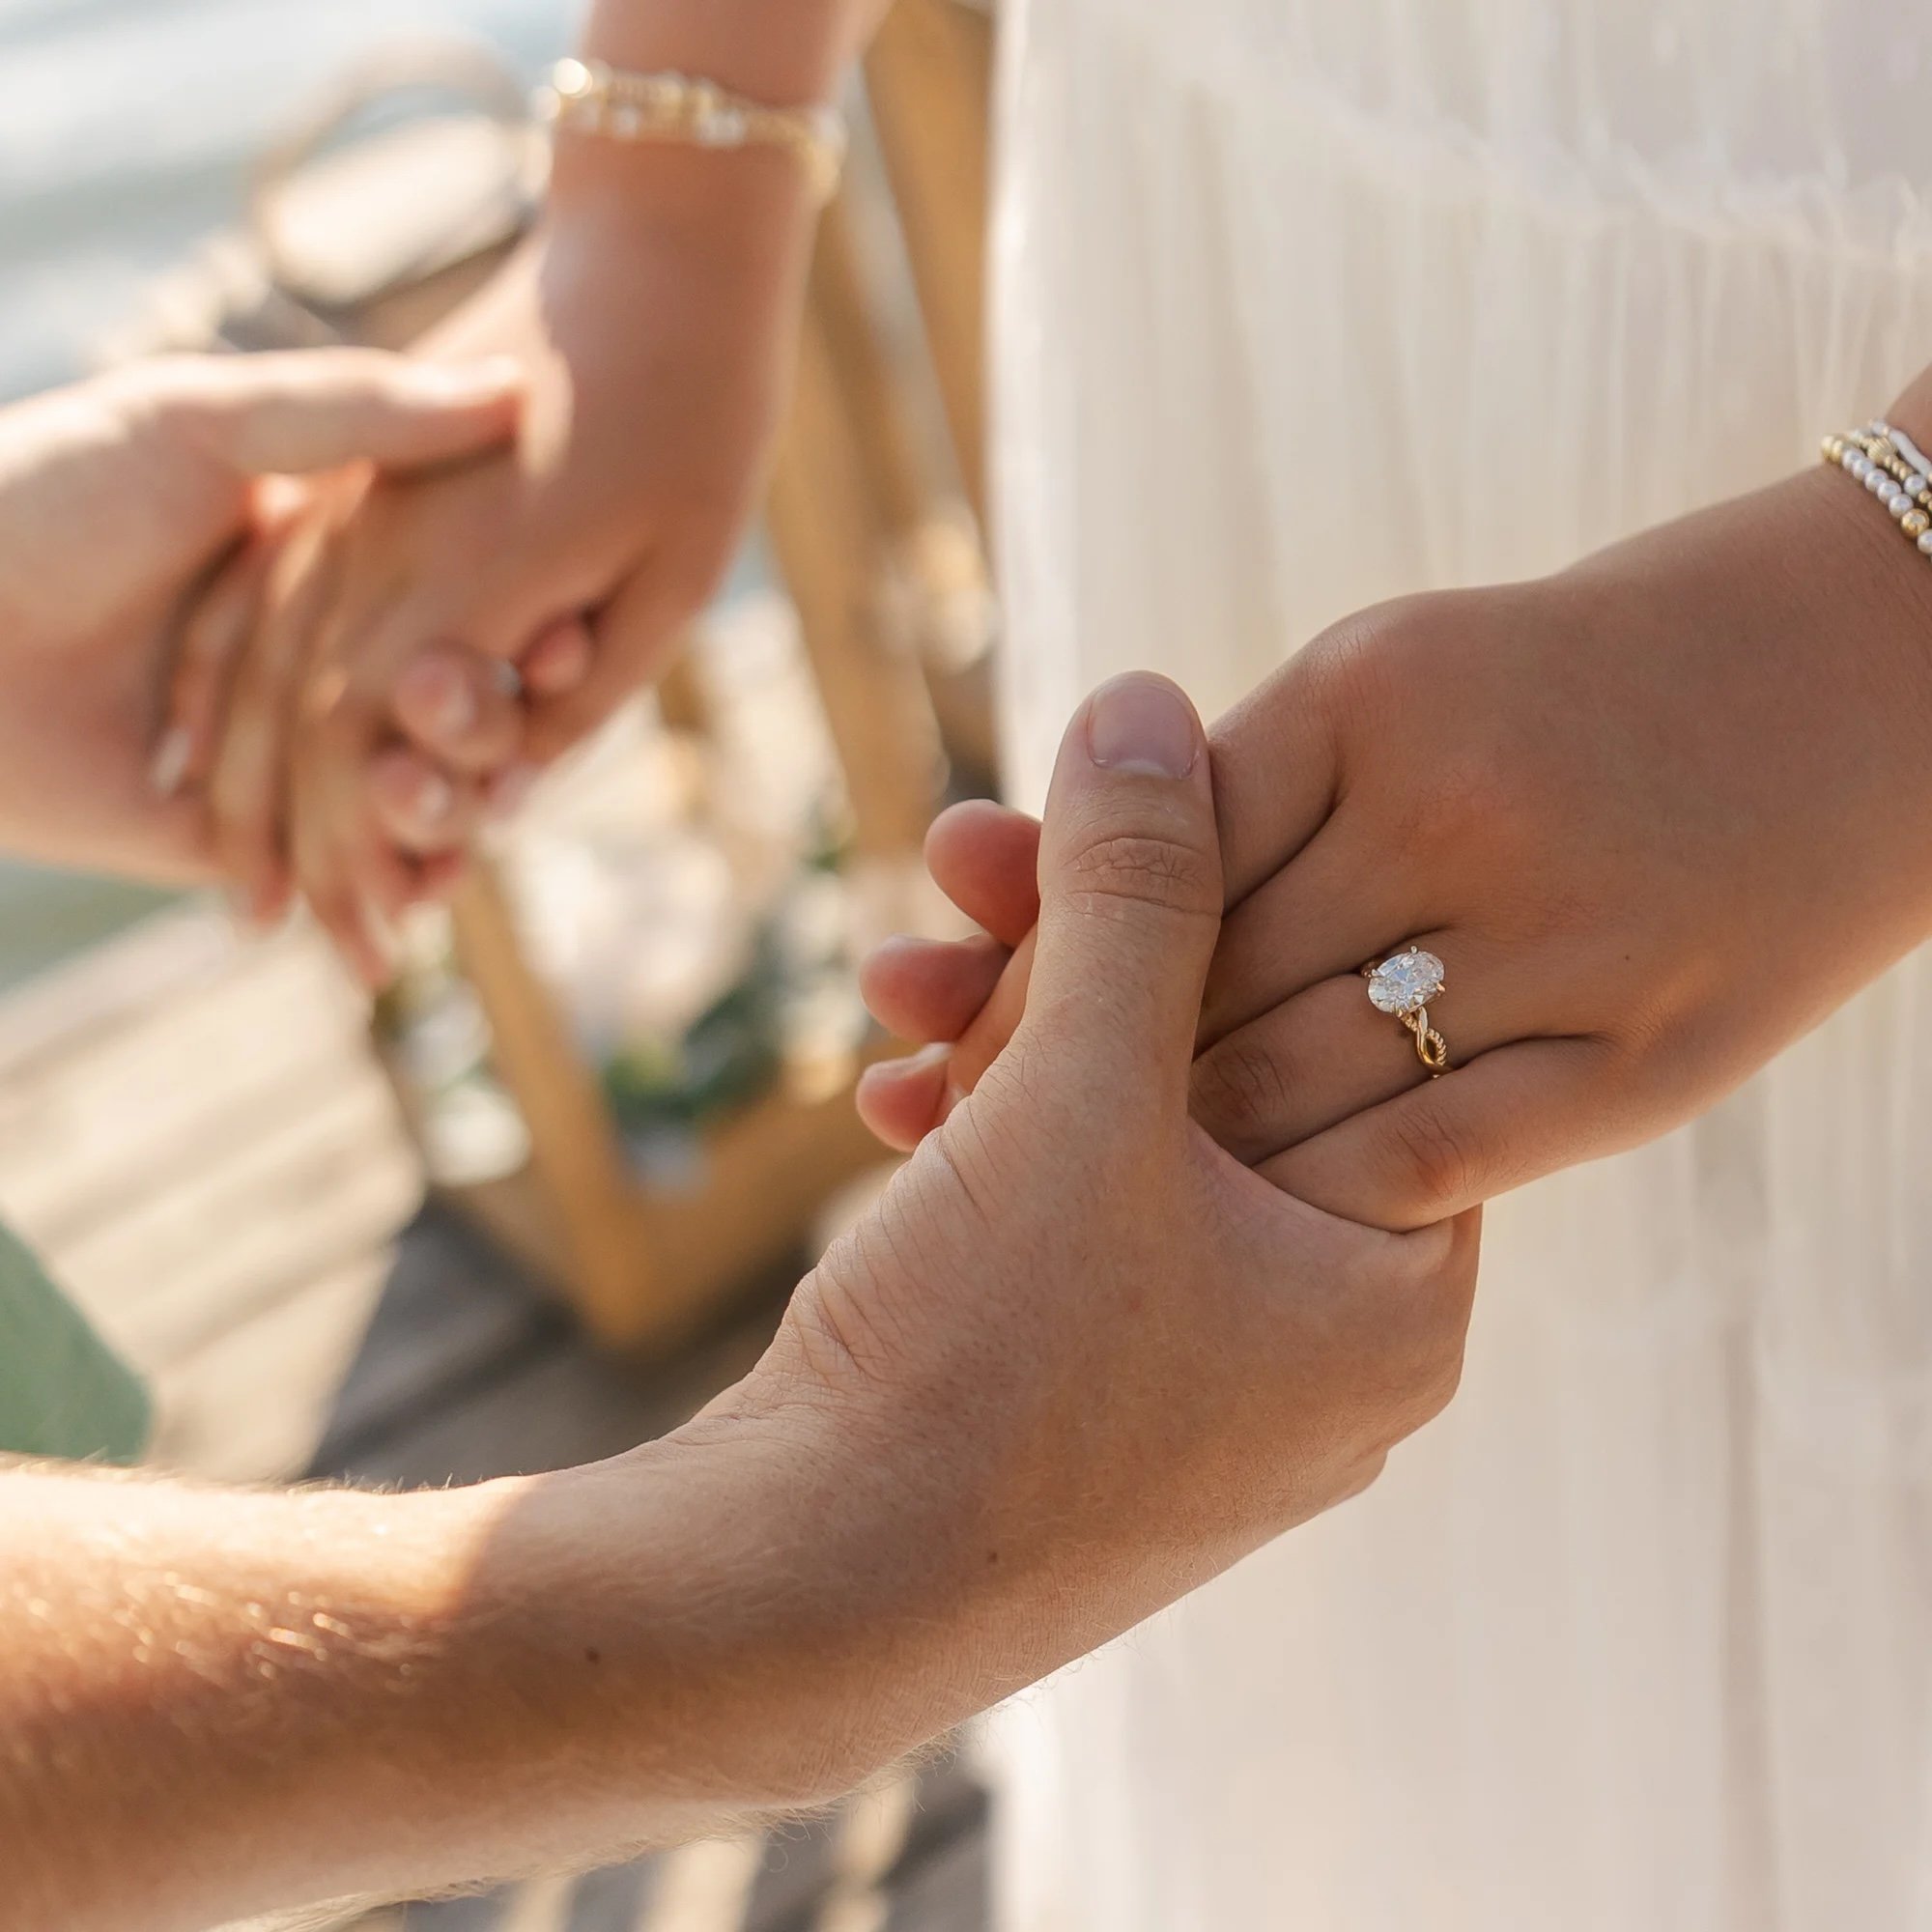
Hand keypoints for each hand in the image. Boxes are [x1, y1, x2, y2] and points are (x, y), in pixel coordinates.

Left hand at [0, 352, 520, 883]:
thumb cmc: (42, 492)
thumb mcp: (204, 420)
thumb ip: (361, 413)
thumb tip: (516, 391)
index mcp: (312, 558)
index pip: (450, 606)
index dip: (516, 633)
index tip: (572, 643)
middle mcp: (297, 657)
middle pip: (430, 714)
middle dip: (481, 742)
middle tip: (515, 753)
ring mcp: (257, 753)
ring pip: (384, 802)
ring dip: (436, 822)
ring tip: (463, 833)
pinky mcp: (210, 842)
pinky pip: (310, 872)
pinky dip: (368, 889)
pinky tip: (414, 893)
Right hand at [183, 147, 822, 979]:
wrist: (658, 259)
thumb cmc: (696, 421)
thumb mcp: (674, 578)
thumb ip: (582, 694)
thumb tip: (502, 800)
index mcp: (463, 578)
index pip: (368, 750)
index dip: (365, 859)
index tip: (378, 949)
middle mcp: (378, 545)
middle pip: (302, 727)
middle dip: (311, 855)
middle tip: (342, 959)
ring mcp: (352, 504)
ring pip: (264, 666)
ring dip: (257, 788)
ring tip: (268, 896)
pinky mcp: (352, 476)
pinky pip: (266, 595)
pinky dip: (238, 688)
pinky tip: (217, 754)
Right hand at [736, 673, 1479, 1718]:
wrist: (798, 1599)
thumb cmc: (981, 1371)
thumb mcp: (1080, 1097)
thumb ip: (1132, 892)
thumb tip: (1143, 703)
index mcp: (1394, 1295)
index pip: (1348, 1030)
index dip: (1220, 901)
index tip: (1108, 814)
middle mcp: (1322, 1352)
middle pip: (1218, 1078)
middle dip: (1077, 959)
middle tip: (968, 853)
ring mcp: (1201, 1386)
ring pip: (1123, 1148)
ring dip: (1008, 1040)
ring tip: (899, 965)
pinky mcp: (1088, 1400)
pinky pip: (1063, 1227)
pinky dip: (985, 1147)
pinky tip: (890, 1085)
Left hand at [860, 451, 1931, 1229]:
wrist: (1875, 667)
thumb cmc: (1583, 677)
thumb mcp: (1393, 683)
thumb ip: (1227, 783)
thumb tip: (1015, 847)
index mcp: (1370, 686)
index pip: (1143, 852)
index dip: (1027, 946)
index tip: (933, 1017)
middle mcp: (1456, 802)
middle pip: (1189, 971)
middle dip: (1047, 1052)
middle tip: (931, 1113)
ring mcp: (1566, 930)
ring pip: (1289, 1076)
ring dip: (1149, 1149)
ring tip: (1040, 1200)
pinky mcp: (1655, 1049)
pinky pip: (1432, 1159)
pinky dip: (1307, 1204)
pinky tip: (1224, 1244)